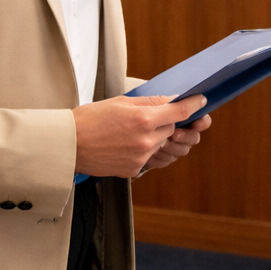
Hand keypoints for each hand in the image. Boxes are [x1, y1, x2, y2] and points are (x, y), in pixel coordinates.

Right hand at [72, 94, 210, 177]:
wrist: (69, 145)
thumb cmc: (91, 119)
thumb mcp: (121, 102)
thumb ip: (150, 102)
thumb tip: (171, 100)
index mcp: (143, 119)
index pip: (179, 112)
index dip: (193, 105)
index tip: (201, 101)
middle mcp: (146, 139)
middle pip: (171, 128)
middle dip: (166, 121)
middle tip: (148, 117)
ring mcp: (140, 157)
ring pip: (161, 143)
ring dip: (155, 136)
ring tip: (132, 131)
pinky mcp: (133, 169)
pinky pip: (149, 157)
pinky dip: (143, 150)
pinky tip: (126, 144)